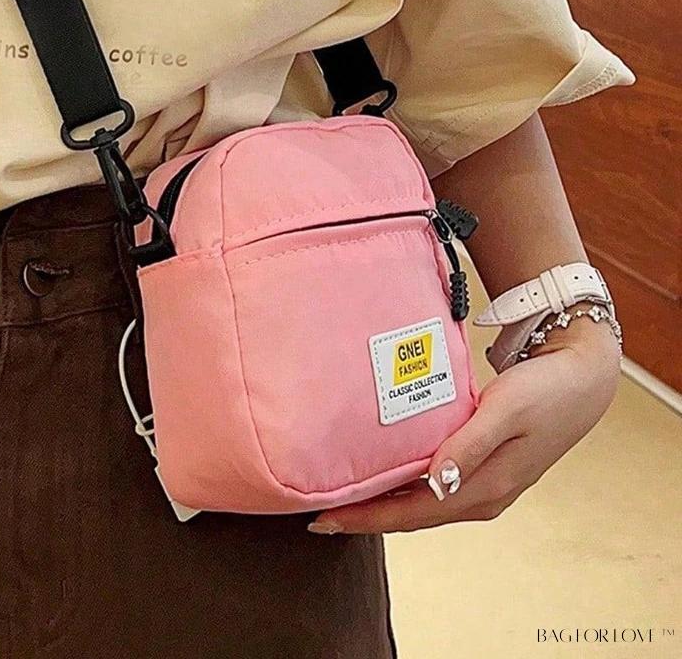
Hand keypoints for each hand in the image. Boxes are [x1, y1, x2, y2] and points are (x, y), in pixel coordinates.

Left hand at [307, 307, 621, 533]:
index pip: (412, 513)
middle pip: (410, 514)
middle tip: (317, 513)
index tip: (325, 520)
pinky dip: (402, 485)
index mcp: (484, 489)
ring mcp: (482, 484)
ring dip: (381, 502)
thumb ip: (469, 444)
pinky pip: (432, 485)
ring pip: (420, 502)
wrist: (581, 377)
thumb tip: (436, 480)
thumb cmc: (544, 390)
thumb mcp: (505, 411)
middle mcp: (480, 495)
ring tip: (340, 496)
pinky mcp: (481, 466)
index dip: (367, 518)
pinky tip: (381, 474)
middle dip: (364, 516)